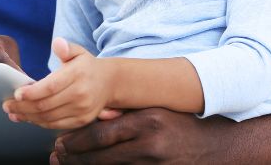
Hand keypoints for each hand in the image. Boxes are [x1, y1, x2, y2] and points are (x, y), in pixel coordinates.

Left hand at [3, 38, 117, 128]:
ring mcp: (82, 110)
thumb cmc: (87, 66)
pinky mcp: (82, 121)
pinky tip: (29, 118)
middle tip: (7, 105)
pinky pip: (56, 125)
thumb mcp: (79, 52)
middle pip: (46, 105)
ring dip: (28, 117)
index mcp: (78, 74)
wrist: (110, 83)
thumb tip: (57, 43)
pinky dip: (40, 123)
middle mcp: (81, 94)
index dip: (32, 92)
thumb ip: (66, 47)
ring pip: (49, 118)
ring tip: (13, 113)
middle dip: (23, 107)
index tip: (16, 94)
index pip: (51, 87)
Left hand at [50, 107, 234, 164]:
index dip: (76, 141)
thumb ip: (124, 112)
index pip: (101, 135)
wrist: (214, 148)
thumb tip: (93, 115)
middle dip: (74, 158)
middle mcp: (150, 145)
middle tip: (56, 156)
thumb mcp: (154, 110)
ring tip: (65, 164)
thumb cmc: (180, 125)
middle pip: (100, 157)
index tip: (59, 142)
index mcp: (147, 121)